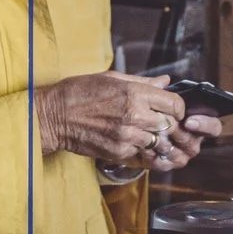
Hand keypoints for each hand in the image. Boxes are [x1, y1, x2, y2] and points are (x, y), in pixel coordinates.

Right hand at [37, 73, 221, 171]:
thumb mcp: (112, 79)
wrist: (54, 116)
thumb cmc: (79, 92)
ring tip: (148, 133)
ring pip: (159, 143)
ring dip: (157, 139)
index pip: (175, 104)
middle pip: (170, 126)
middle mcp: (134, 116)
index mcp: (134, 93)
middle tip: (164, 123)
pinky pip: (141, 154)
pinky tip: (134, 142)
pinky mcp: (118, 153)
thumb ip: (143, 82)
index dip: (178, 108)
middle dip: (170, 125)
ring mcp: (127, 137)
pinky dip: (142, 149)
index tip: (172, 109)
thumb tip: (165, 82)